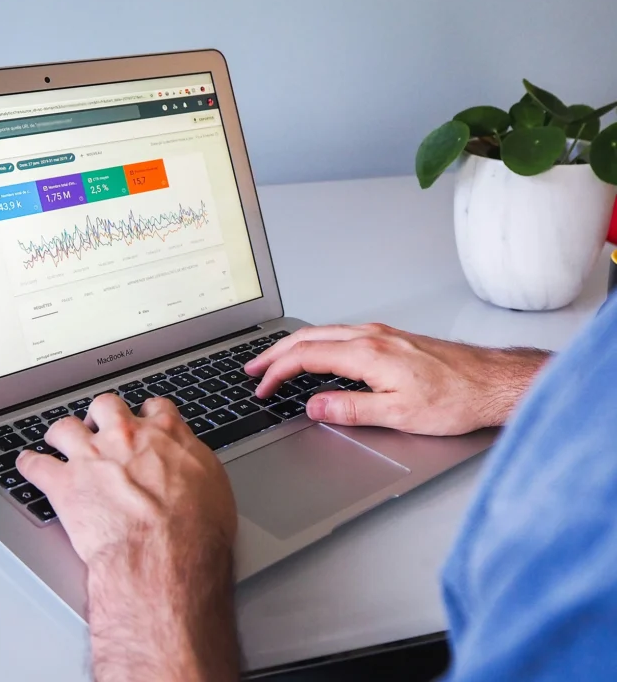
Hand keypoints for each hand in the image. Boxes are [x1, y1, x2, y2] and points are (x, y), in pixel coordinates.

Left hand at [17, 395, 238, 681]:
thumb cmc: (195, 529)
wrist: (165, 556)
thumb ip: (195, 461)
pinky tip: (27, 463)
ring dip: (62, 433)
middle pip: (106, 405)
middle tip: (100, 425)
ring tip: (59, 439)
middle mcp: (126, 436)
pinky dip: (29, 464)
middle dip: (101, 413)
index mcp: (165, 434)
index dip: (147, 413)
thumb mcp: (213, 484)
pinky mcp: (65, 484)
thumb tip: (191, 459)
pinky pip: (36, 465)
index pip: (155, 408)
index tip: (144, 419)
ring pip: (65, 427)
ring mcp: (92, 457)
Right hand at [245, 324, 549, 435]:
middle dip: (275, 353)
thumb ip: (351, 409)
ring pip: (324, 332)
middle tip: (253, 368)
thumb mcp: (399, 414)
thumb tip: (315, 406)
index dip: (278, 372)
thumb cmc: (456, 398)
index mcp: (368, 353)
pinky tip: (317, 353)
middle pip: (309, 337)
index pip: (306, 356)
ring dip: (295, 346)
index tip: (262, 388)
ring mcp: (382, 334)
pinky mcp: (391, 338)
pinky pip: (341, 333)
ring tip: (275, 361)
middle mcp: (372, 336)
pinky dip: (317, 343)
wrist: (494, 382)